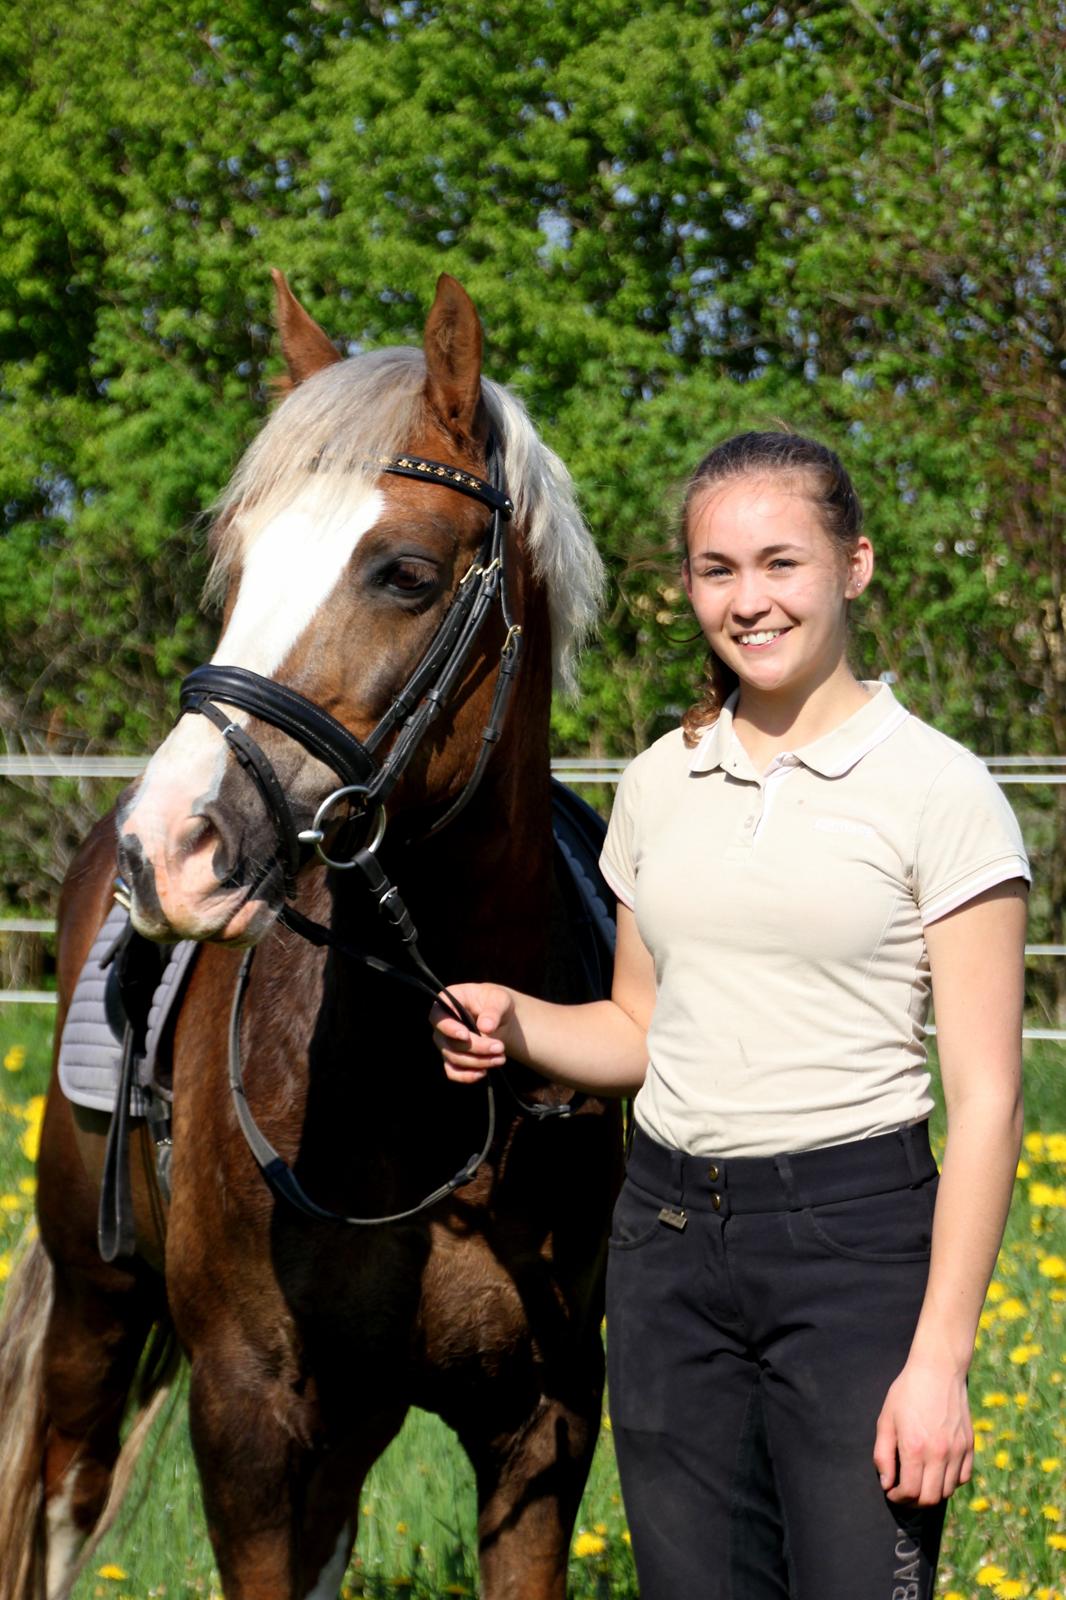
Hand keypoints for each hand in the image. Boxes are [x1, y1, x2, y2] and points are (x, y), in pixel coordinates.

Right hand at [430, 983, 515, 1082]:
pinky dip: (467, 1075)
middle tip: (500, 1047)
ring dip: (477, 1062)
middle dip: (476, 1048)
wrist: (501, 1016)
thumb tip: (485, 1027)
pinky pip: (453, 1072)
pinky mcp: (452, 1059)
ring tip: (501, 1058)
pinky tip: (484, 1072)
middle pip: (450, 1042)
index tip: (466, 1036)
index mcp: (448, 1002)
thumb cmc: (496, 1002)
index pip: (438, 1017)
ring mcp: (445, 1043)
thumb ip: (493, 1011)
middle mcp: (442, 1024)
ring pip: (454, 1058)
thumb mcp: (500, 1000)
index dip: (449, 1028)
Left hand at [873, 1357, 973, 1506]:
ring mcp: (957, 1451)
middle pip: (930, 1499)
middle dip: (914, 1502)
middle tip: (905, 1493)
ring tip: (920, 1482)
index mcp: (914, 1448)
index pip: (910, 1492)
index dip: (898, 1498)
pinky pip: (963, 1478)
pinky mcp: (969, 1446)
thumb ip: (883, 1455)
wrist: (938, 1370)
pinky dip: (950, 1482)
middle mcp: (939, 1454)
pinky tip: (938, 1472)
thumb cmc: (907, 1392)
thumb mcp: (886, 1419)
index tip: (892, 1492)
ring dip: (932, 1493)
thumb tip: (887, 1484)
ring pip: (947, 1491)